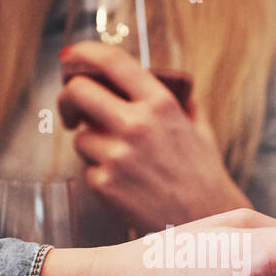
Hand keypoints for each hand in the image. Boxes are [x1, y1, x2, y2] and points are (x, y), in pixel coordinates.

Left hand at [57, 41, 249, 229]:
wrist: (206, 222)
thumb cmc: (203, 175)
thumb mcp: (199, 127)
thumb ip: (178, 100)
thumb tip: (158, 79)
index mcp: (160, 104)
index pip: (111, 61)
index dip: (83, 53)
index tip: (70, 58)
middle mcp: (136, 125)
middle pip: (77, 92)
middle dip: (68, 99)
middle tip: (73, 111)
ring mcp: (118, 156)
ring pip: (80, 137)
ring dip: (91, 144)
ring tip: (120, 160)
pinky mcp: (105, 185)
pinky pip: (87, 168)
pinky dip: (99, 173)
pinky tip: (124, 183)